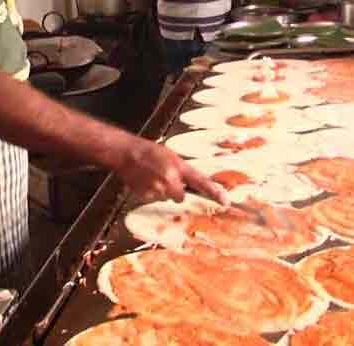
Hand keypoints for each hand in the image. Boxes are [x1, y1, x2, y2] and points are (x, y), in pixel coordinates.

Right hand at [114, 136, 228, 204]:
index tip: (226, 201)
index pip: (202, 182)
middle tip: (165, 178)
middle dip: (175, 191)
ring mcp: (158, 189)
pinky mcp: (146, 195)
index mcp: (180, 167)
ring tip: (152, 176)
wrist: (127, 152)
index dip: (215, 193)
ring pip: (166, 198)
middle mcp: (171, 179)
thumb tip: (191, 184)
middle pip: (181, 197)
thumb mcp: (171, 157)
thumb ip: (182, 171)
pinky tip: (145, 181)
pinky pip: (153, 199)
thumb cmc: (149, 152)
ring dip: (161, 191)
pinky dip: (150, 192)